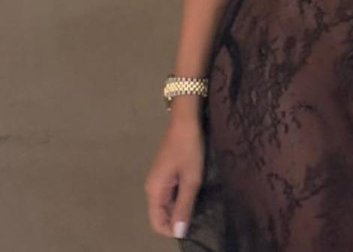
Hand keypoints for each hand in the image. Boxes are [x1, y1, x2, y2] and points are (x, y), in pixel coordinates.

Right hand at [144, 114, 204, 239]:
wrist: (186, 119)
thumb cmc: (188, 148)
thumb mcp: (191, 179)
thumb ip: (184, 206)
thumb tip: (179, 233)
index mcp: (154, 190)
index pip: (157, 223)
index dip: (173, 229)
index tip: (192, 225)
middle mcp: (152, 187)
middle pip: (162, 215)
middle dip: (178, 219)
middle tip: (200, 215)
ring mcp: (159, 179)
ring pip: (167, 204)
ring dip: (181, 207)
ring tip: (200, 205)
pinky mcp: (166, 172)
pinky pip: (171, 193)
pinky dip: (181, 196)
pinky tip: (195, 192)